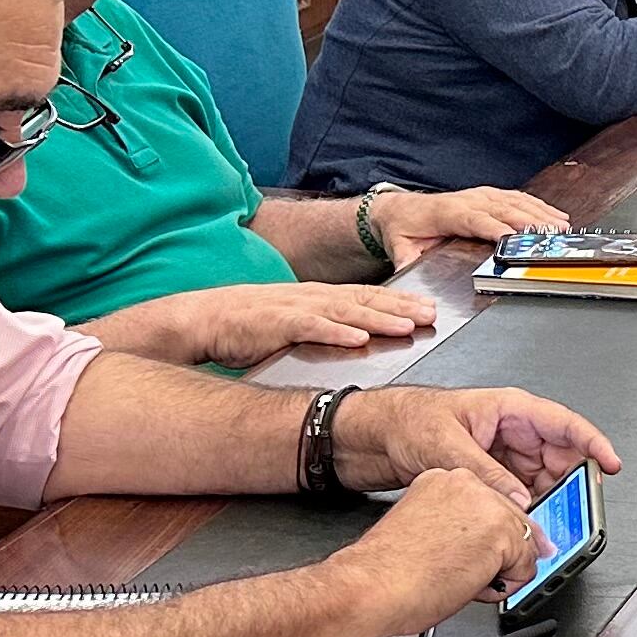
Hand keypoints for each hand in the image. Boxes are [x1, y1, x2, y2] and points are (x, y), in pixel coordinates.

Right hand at [159, 281, 431, 367]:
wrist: (204, 319)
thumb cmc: (248, 325)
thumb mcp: (293, 322)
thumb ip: (323, 328)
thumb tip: (356, 340)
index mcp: (317, 296)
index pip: (366, 296)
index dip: (400, 301)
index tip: (429, 308)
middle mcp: (312, 297)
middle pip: (365, 300)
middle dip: (401, 307)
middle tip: (432, 314)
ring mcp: (295, 308)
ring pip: (345, 310)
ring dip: (379, 317)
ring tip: (407, 325)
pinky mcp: (276, 323)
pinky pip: (311, 327)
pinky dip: (336, 331)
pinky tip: (358, 337)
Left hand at [334, 385, 620, 503]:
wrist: (372, 435)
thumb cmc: (406, 420)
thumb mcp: (447, 447)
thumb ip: (487, 475)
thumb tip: (519, 500)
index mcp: (509, 409)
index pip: (563, 423)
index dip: (592, 443)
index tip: (610, 464)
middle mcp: (511, 430)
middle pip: (558, 456)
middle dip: (569, 483)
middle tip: (574, 509)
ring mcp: (502, 453)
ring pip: (541, 478)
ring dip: (546, 499)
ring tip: (547, 522)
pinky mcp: (490, 474)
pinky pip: (520, 492)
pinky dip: (525, 507)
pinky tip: (523, 522)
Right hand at [337, 471, 546, 636]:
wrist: (370, 586)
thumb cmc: (385, 570)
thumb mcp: (426, 529)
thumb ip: (460, 528)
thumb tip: (489, 546)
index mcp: (445, 480)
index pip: (491, 508)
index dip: (485, 540)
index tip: (468, 554)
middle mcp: (468, 484)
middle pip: (512, 522)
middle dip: (496, 555)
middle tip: (458, 571)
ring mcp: (487, 505)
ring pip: (523, 545)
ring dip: (499, 571)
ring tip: (458, 578)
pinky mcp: (501, 532)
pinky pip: (526, 568)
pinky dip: (505, 587)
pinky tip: (468, 585)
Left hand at [366, 185, 543, 259]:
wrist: (398, 208)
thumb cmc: (402, 228)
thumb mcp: (398, 247)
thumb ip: (406, 262)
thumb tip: (410, 274)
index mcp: (446, 213)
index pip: (476, 219)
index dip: (496, 227)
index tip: (515, 238)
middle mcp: (466, 200)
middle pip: (503, 209)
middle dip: (530, 221)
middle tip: (552, 234)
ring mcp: (478, 195)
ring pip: (514, 202)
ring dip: (539, 213)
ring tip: (560, 226)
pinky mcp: (486, 195)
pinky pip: (515, 197)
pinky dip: (536, 205)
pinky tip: (552, 214)